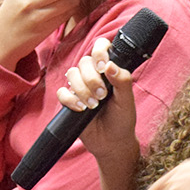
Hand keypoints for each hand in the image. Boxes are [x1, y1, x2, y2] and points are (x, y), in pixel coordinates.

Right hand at [56, 36, 138, 163]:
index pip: (100, 47)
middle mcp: (93, 75)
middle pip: (83, 62)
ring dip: (82, 90)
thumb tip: (110, 65)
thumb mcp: (127, 100)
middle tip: (102, 96)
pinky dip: (70, 100)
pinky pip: (62, 92)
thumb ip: (122, 81)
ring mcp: (80, 87)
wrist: (112, 142)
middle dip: (92, 80)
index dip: (99, 51)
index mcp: (108, 70)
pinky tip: (81, 109)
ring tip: (93, 105)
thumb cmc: (122, 119)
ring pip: (71, 74)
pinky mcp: (69, 101)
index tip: (103, 67)